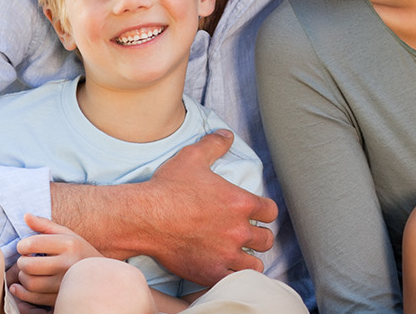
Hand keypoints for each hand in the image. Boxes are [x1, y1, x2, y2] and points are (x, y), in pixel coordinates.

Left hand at [9, 214, 105, 309]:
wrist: (101, 277)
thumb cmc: (79, 252)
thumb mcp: (67, 234)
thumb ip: (45, 225)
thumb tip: (26, 216)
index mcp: (69, 245)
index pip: (33, 244)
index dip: (22, 245)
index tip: (24, 247)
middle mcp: (68, 264)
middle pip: (29, 265)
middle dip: (21, 262)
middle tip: (25, 260)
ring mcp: (65, 284)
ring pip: (30, 283)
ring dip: (22, 277)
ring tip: (28, 272)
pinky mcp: (61, 297)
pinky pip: (34, 298)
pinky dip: (22, 293)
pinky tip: (21, 286)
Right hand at [106, 130, 275, 285]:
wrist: (144, 217)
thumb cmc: (167, 187)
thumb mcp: (191, 157)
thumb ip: (214, 145)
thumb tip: (227, 135)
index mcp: (240, 202)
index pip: (270, 211)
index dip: (264, 212)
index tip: (256, 214)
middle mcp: (238, 230)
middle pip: (266, 239)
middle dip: (259, 237)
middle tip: (247, 235)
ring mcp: (226, 254)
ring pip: (255, 264)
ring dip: (249, 260)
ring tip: (239, 256)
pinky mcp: (212, 272)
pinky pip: (234, 280)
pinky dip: (232, 276)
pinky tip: (224, 269)